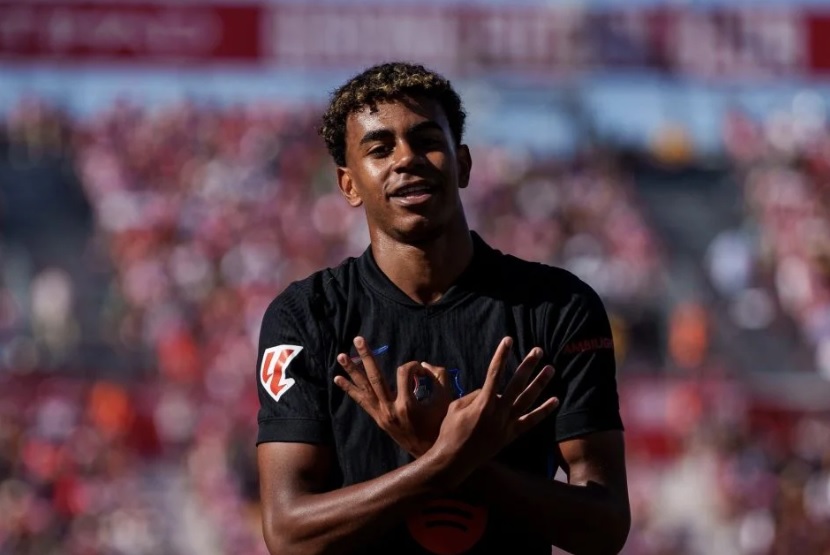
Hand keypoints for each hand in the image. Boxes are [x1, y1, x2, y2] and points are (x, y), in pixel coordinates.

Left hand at [334, 337, 453, 456]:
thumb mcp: (446, 400)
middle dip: (366, 357)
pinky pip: (361, 402)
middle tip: (358, 339)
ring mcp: (381, 415)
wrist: (429, 453)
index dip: (413, 366)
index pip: (404, 373)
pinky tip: (338, 379)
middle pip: (375, 377)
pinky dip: (350, 390)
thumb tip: (424, 364)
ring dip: (352, 371)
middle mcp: (390, 410)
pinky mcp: (378, 419)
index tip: (423, 371)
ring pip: (364, 389)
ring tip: (341, 356)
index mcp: (407, 405)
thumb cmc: (440, 425)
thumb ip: (440, 376)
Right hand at [430, 337, 558, 487]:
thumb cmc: (449, 432)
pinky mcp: (510, 436)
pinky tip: (555, 400)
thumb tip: (489, 389)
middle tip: (538, 351)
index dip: (502, 355)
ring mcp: (507, 425)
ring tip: (550, 369)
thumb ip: (474, 395)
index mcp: (483, 403)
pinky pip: (531, 421)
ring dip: (540, 383)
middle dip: (528, 365)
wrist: (453, 461)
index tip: (508, 340)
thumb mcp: (456, 407)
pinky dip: (543, 411)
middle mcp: (499, 413)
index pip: (494, 373)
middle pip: (517, 384)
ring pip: (528, 400)